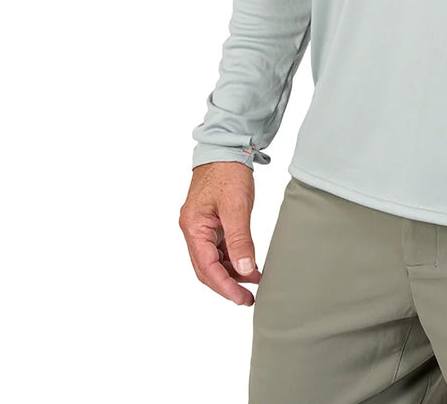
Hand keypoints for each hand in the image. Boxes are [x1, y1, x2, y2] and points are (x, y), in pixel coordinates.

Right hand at [179, 161, 261, 304]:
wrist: (226, 147)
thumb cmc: (228, 172)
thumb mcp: (236, 207)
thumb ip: (240, 239)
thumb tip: (246, 269)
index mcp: (193, 227)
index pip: (206, 268)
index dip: (225, 287)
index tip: (242, 299)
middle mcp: (192, 230)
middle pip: (206, 268)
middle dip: (226, 285)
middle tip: (248, 298)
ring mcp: (200, 226)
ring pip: (212, 260)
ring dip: (231, 273)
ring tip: (254, 281)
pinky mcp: (210, 222)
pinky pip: (218, 248)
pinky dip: (232, 258)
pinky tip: (248, 263)